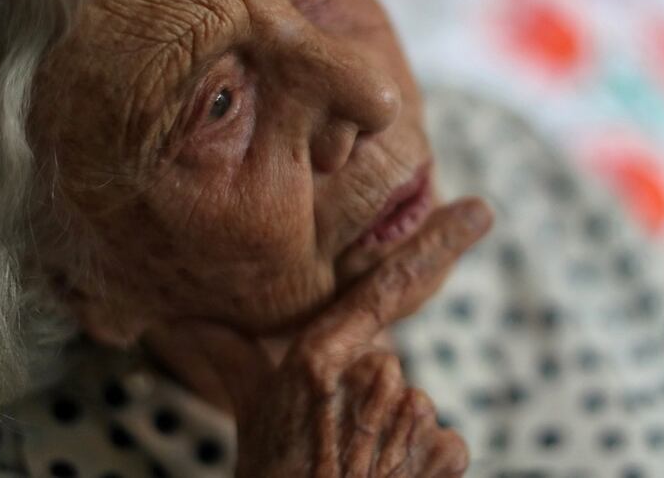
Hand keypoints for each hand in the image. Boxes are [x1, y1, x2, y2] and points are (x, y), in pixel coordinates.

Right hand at [167, 197, 492, 476]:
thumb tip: (183, 319)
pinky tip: (387, 477)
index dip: (437, 243)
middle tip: (331, 432)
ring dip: (390, 427)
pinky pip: (443, 441)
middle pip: (383, 362)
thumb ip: (235, 357)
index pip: (386, 286)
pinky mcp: (446, 453)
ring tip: (352, 461)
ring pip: (412, 402)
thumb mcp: (252, 416)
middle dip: (365, 389)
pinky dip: (422, 460)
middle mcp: (375, 377)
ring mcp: (414, 416)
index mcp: (322, 358)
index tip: (480, 211)